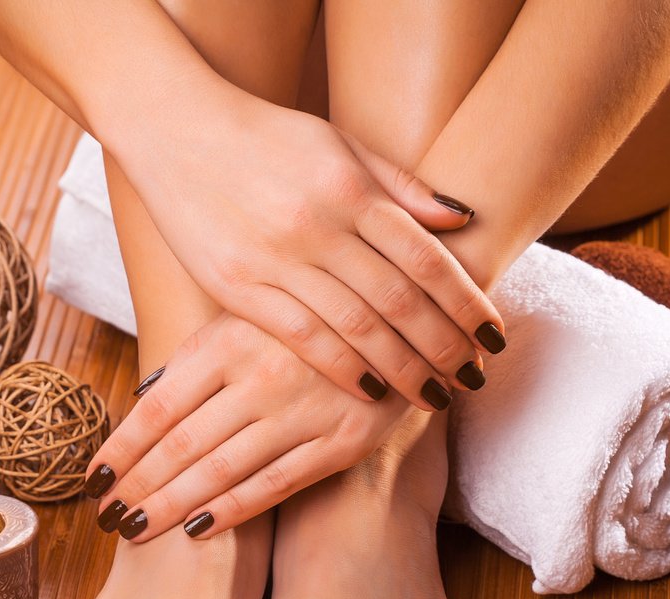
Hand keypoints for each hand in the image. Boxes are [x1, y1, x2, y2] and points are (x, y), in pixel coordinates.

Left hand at [84, 314, 409, 540]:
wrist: (403, 318)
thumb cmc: (307, 325)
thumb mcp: (247, 319)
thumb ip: (198, 359)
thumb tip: (142, 403)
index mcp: (228, 339)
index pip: (157, 407)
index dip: (121, 449)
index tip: (93, 480)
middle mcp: (262, 375)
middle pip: (181, 445)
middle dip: (137, 487)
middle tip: (106, 519)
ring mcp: (303, 410)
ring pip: (222, 470)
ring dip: (172, 506)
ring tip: (136, 531)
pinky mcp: (341, 442)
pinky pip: (276, 484)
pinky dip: (233, 510)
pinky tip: (197, 531)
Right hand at [117, 95, 506, 410]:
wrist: (177, 129)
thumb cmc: (267, 138)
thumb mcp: (340, 144)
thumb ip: (401, 185)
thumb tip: (463, 217)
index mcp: (351, 188)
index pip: (427, 257)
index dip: (466, 302)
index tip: (493, 335)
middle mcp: (318, 225)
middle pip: (400, 300)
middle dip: (444, 346)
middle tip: (473, 377)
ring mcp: (276, 259)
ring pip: (356, 327)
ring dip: (403, 368)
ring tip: (435, 397)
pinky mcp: (237, 287)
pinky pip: (300, 337)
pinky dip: (342, 367)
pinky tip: (371, 390)